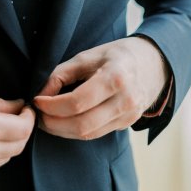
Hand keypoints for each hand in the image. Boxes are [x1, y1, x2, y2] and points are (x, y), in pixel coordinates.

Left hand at [34, 37, 169, 139]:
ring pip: (88, 134)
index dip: (52, 105)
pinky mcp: (127, 124)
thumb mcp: (88, 56)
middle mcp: (126, 100)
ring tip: (47, 119)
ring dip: (61, 131)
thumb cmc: (116, 56)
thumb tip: (40, 93)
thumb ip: (61, 74)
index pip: (78, 102)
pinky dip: (75, 131)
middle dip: (53, 123)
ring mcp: (129, 115)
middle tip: (37, 115)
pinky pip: (96, 134)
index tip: (37, 100)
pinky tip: (63, 122)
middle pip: (82, 124)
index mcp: (116, 77)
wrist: (154, 63)